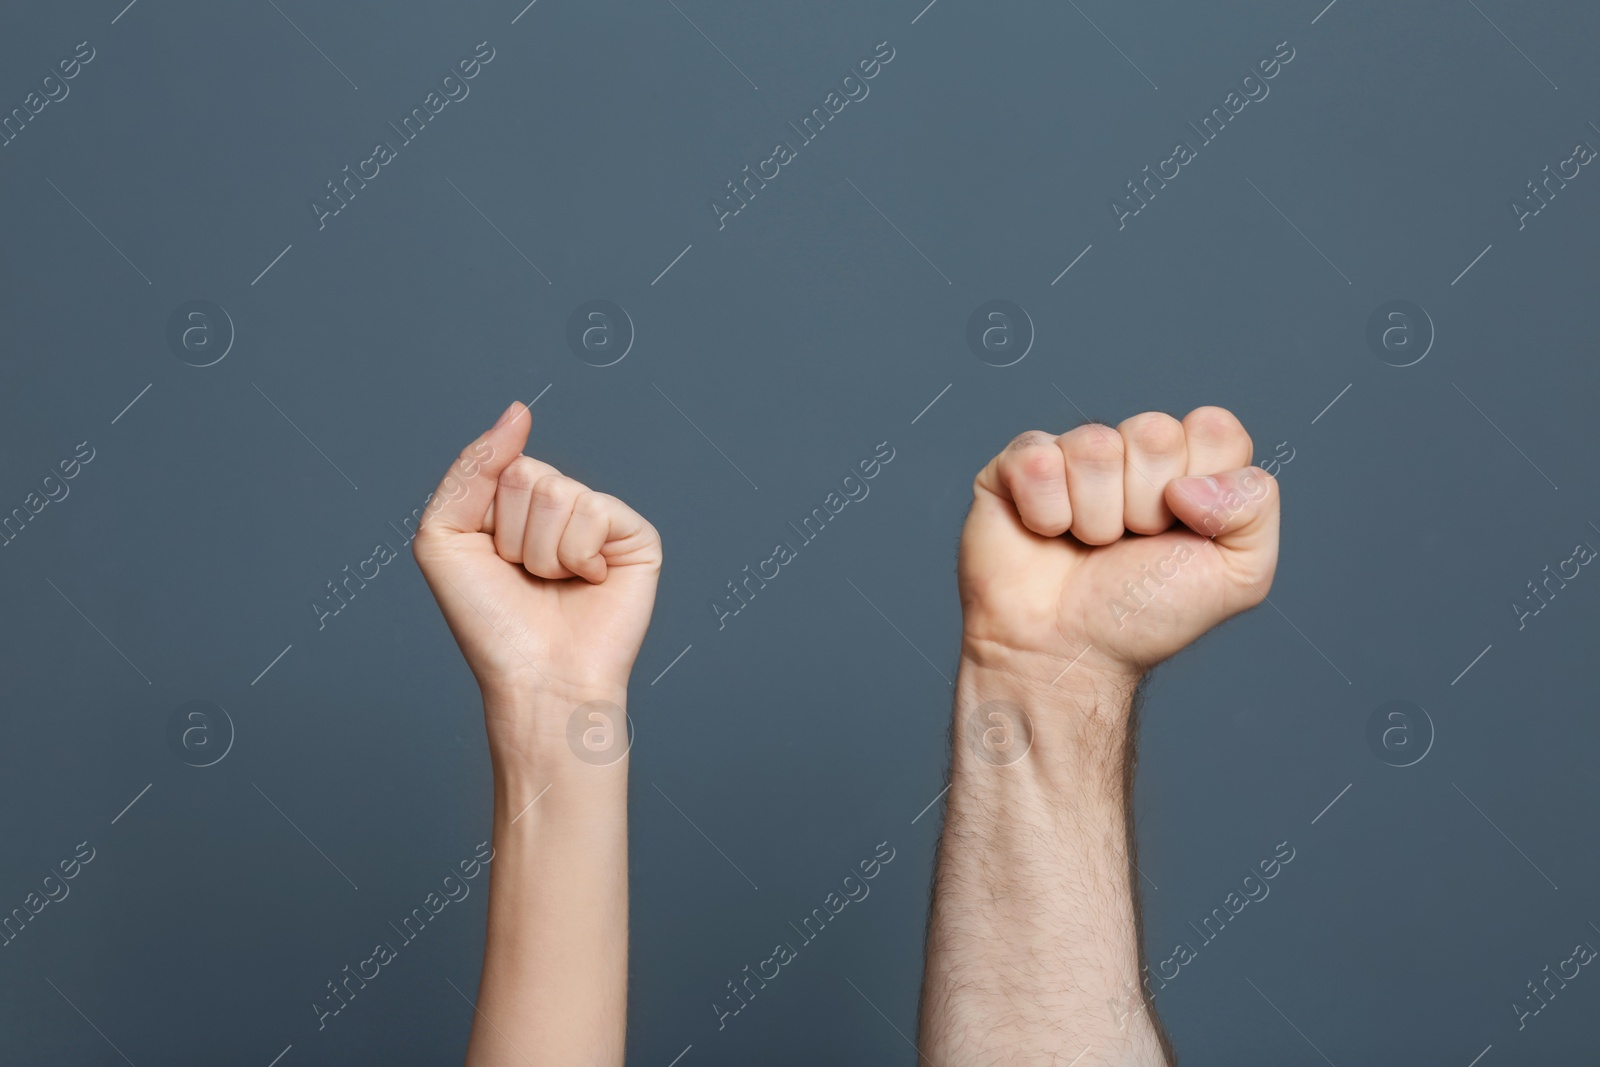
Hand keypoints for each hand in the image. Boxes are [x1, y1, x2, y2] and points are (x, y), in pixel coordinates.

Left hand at [412, 402, 661, 750]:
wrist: (538, 677)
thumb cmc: (491, 623)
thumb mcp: (444, 538)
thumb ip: (471, 467)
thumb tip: (519, 410)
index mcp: (514, 504)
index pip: (501, 464)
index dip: (487, 517)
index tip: (493, 558)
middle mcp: (559, 507)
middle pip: (530, 474)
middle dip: (516, 534)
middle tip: (526, 577)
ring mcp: (600, 520)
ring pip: (561, 493)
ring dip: (545, 551)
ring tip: (554, 584)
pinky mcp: (636, 536)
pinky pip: (597, 510)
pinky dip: (580, 555)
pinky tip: (589, 582)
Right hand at [959, 406, 1278, 685]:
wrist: (1068, 655)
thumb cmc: (1143, 618)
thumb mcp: (1239, 575)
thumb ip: (1256, 507)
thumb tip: (1188, 480)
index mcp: (1188, 467)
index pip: (1214, 428)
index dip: (1203, 485)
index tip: (1183, 530)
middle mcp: (1131, 453)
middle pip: (1155, 432)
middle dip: (1147, 505)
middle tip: (1130, 545)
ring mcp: (1071, 455)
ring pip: (1095, 445)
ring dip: (1096, 517)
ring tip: (1087, 546)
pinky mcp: (1016, 465)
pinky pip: (1038, 459)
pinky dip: (1046, 513)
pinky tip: (1046, 535)